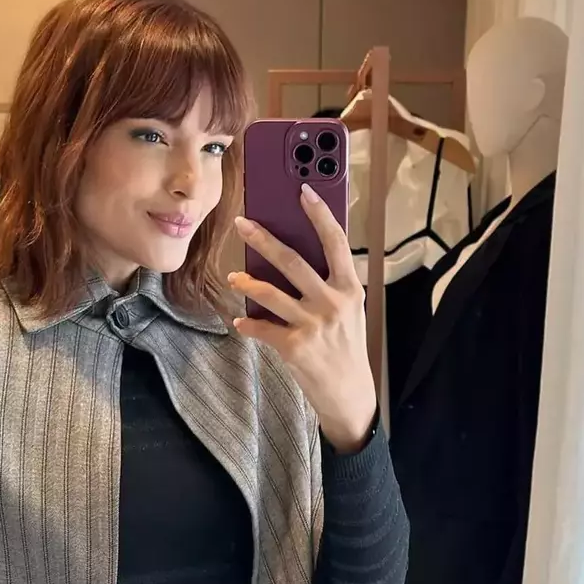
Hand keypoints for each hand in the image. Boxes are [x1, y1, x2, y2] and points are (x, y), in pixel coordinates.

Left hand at [229, 185, 377, 451]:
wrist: (350, 394)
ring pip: (270, 293)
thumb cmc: (346, 347)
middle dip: (263, 239)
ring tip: (233, 277)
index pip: (335, 242)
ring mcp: (313, 325)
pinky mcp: (295, 347)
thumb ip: (330, 284)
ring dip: (246, 283)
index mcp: (350, 288)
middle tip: (242, 223)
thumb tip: (297, 254)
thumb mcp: (349, 311)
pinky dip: (248, 325)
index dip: (319, 214)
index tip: (303, 189)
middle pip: (293, 261)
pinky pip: (262, 328)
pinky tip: (240, 322)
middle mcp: (333, 302)